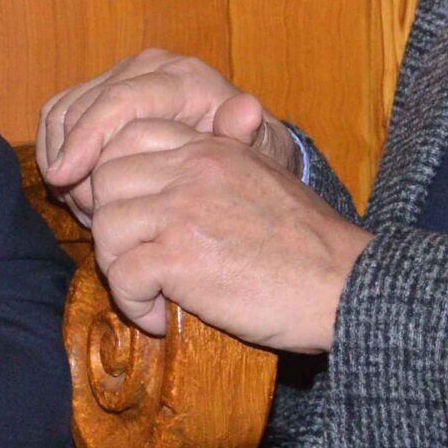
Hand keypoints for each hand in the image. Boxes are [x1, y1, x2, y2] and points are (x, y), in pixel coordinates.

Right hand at [39, 50, 295, 221]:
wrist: (238, 140)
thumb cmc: (244, 152)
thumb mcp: (254, 150)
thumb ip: (244, 135)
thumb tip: (246, 111)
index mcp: (184, 78)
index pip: (120, 101)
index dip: (85, 139)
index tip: (62, 177)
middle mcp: (150, 67)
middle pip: (84, 109)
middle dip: (73, 162)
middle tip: (88, 211)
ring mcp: (122, 75)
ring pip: (63, 112)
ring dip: (61, 159)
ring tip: (89, 205)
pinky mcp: (101, 89)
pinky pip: (58, 115)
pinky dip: (56, 151)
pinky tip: (78, 186)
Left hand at [81, 119, 371, 351]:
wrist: (340, 282)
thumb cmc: (311, 241)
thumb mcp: (268, 175)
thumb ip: (232, 152)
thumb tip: (223, 130)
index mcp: (212, 148)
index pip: (132, 134)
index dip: (119, 175)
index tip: (134, 213)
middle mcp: (192, 170)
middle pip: (107, 180)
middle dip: (112, 223)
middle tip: (136, 258)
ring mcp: (183, 211)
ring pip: (106, 227)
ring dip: (119, 268)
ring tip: (148, 292)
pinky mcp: (179, 258)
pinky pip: (123, 276)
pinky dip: (133, 304)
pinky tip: (159, 318)